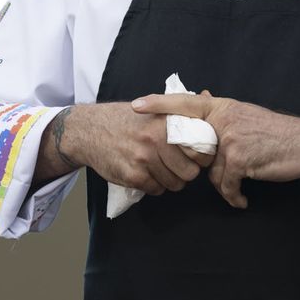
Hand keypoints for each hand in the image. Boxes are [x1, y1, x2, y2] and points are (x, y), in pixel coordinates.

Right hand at [52, 102, 203, 194]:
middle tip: (174, 166)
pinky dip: (152, 185)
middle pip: (190, 172)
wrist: (88, 130)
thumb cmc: (123, 120)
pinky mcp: (133, 175)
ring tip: (157, 168)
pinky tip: (143, 173)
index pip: (201, 151)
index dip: (199, 158)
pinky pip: (156, 189)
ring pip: (174, 184)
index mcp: (166, 122)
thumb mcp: (152, 109)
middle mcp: (157, 139)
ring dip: (168, 180)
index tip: (193, 157)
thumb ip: (178, 116)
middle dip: (184, 173)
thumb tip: (210, 112)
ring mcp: (145, 158)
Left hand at [131, 91, 299, 208]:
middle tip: (222, 172)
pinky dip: (235, 196)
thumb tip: (202, 96)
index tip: (135, 106)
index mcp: (222, 106)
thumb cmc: (276, 133)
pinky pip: (225, 184)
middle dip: (199, 166)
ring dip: (225, 183)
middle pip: (192, 146)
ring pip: (209, 171)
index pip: (183, 102)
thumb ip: (221, 114)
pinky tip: (243, 199)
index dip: (158, 103)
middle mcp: (222, 118)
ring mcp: (229, 138)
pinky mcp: (239, 158)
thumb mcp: (245, 115)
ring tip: (241, 183)